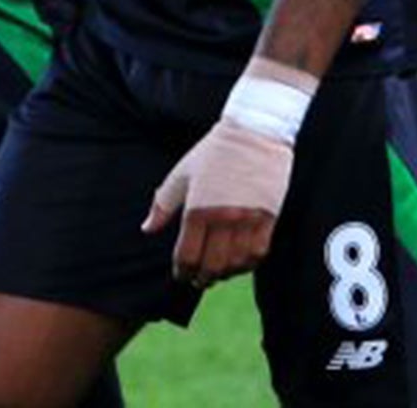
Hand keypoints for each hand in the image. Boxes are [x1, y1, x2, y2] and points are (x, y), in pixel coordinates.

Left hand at [142, 118, 291, 286]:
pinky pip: (258, 253)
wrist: (254, 134)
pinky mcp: (269, 219)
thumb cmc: (213, 152)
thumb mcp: (181, 174)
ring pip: (236, 262)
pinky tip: (239, 264)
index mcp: (197, 208)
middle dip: (202, 277)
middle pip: (212, 264)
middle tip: (198, 281)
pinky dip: (247, 264)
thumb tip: (147, 229)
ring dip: (225, 274)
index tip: (180, 275)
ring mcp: (248, 220)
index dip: (182, 269)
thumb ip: (163, 204)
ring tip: (217, 275)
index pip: (188, 253)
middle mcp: (223, 218)